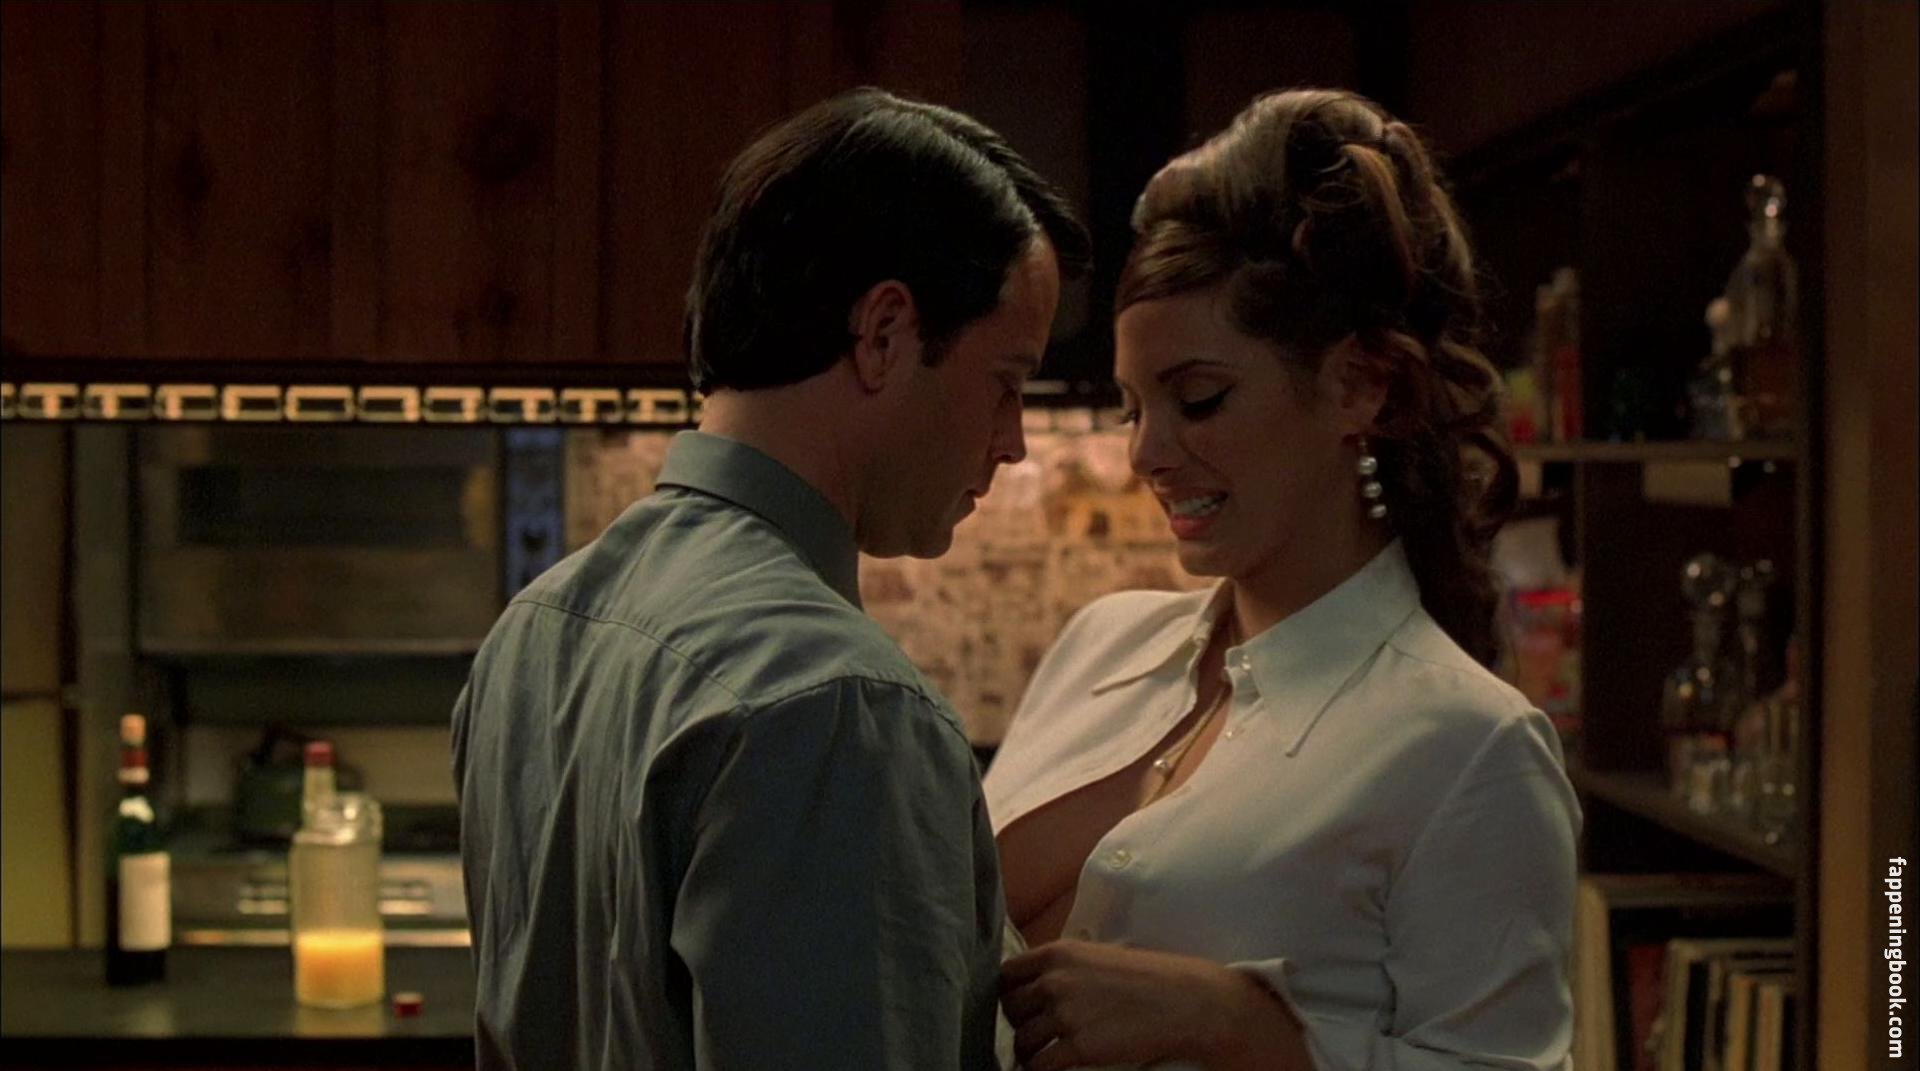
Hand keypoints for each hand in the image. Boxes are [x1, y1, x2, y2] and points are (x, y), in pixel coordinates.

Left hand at [998, 939, 1308, 1070]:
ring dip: (1029, 1052)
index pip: (1007, 974)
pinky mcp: (1079, 1047)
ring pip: (1021, 1041)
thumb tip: (1040, 986)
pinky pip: (1039, 1066)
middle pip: (1010, 1009)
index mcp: (1059, 953)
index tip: (1019, 1007)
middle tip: (1035, 1034)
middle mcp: (1055, 980)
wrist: (1187, 1003)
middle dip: (1020, 1023)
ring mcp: (1065, 1014)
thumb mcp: (1100, 957)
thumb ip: (1066, 968)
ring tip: (1042, 1057)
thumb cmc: (1150, 978)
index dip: (1010, 993)